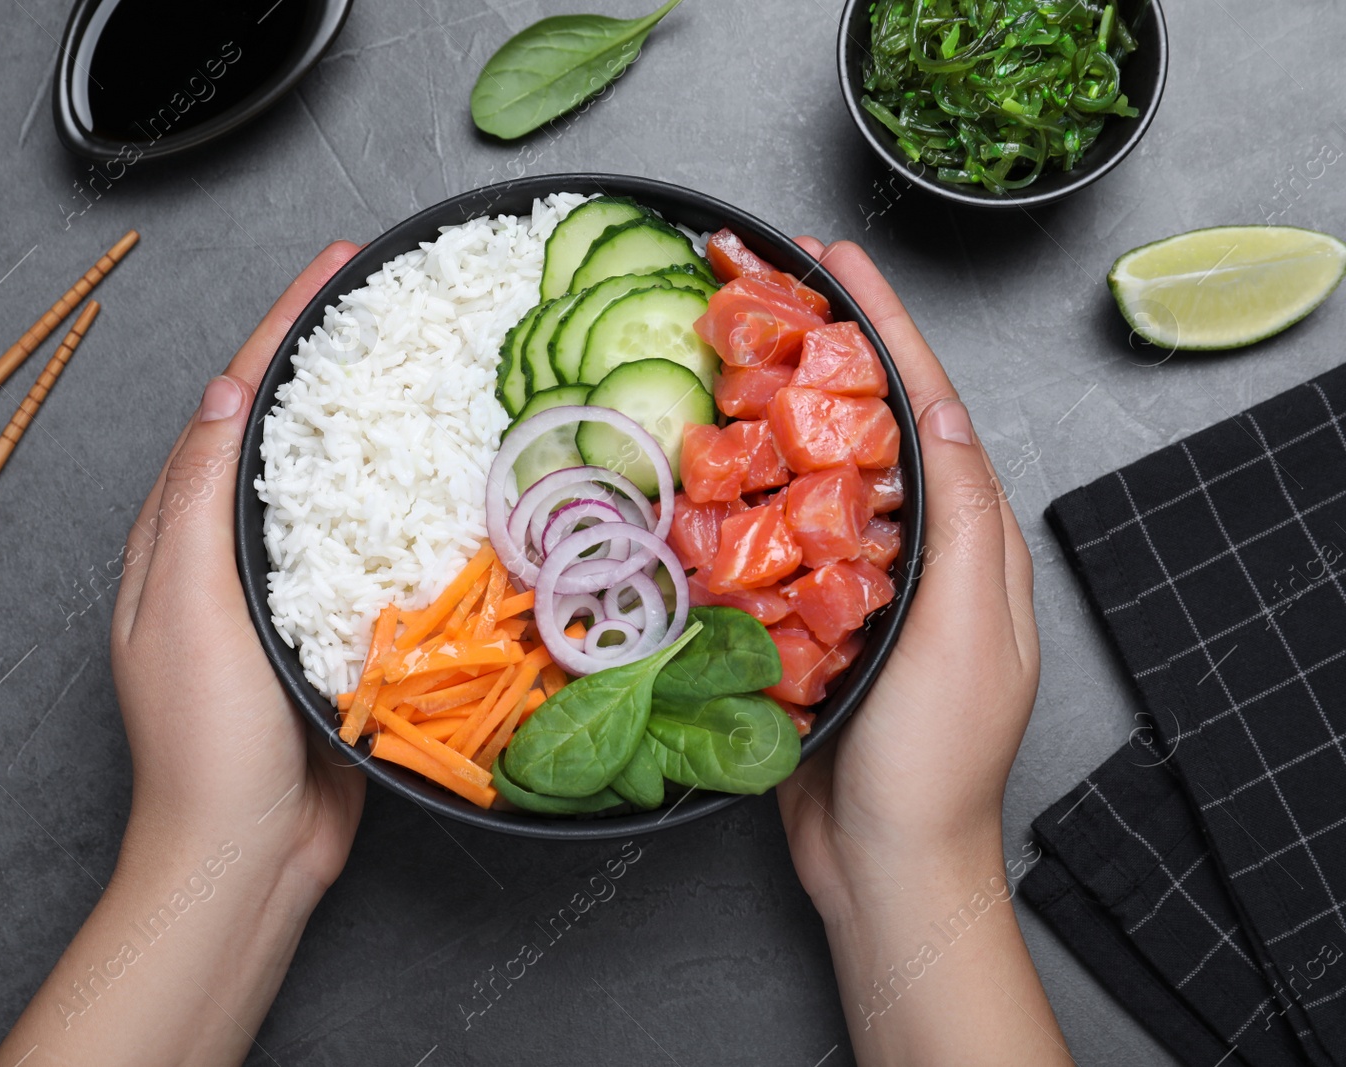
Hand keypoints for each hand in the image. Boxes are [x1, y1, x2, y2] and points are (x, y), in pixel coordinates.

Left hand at [0, 243, 366, 1066]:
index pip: (232, 406)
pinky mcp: (334, 631)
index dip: (281, 329)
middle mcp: (229, 551)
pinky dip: (405, 508)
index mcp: (180, 532)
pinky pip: (371, 551)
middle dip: (332, 363)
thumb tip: (224, 392)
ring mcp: (285, 592)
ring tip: (430, 373)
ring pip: (332, 489)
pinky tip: (447, 486)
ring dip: (375, 429)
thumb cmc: (203, 738)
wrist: (244, 854)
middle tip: (394, 306)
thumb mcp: (185, 604)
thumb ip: (201, 500)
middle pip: (283, 434)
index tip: (334, 265)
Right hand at [776, 239, 1063, 1063]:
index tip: (838, 260)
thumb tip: (941, 412)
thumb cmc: (936, 758)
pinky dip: (732, 492)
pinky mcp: (799, 619)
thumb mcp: (969, 633)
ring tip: (723, 347)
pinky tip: (695, 462)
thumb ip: (963, 523)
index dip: (884, 328)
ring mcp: (852, 582)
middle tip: (764, 282)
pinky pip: (764, 538)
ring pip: (808, 473)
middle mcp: (910, 548)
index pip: (927, 407)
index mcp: (965, 538)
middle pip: (864, 423)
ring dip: (768, 408)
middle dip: (822, 348)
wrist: (884, 862)